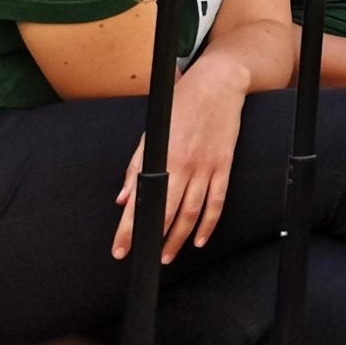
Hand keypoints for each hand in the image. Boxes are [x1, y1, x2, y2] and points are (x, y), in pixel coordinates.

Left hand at [112, 57, 248, 263]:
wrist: (217, 84)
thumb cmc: (180, 106)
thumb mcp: (151, 134)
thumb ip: (137, 168)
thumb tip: (124, 200)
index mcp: (161, 157)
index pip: (141, 202)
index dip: (129, 229)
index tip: (121, 249)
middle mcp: (183, 165)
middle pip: (167, 213)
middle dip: (154, 240)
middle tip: (145, 260)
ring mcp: (206, 167)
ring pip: (192, 213)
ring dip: (179, 238)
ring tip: (168, 256)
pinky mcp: (224, 165)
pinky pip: (217, 201)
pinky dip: (209, 224)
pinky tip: (200, 239)